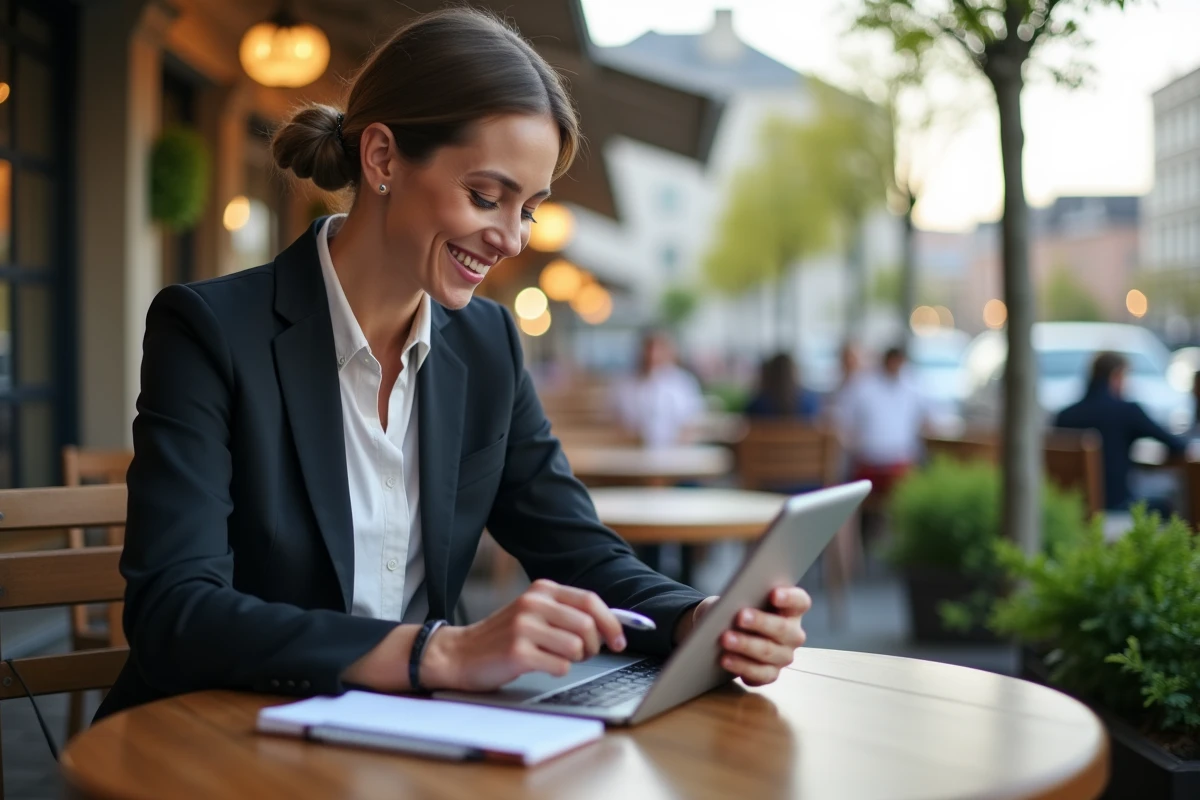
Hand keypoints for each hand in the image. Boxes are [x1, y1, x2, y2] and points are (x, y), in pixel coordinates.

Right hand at [421, 579, 625, 691]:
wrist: (459, 654)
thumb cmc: (503, 637)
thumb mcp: (533, 613)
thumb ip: (566, 613)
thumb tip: (611, 627)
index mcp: (541, 589)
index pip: (590, 600)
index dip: (612, 622)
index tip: (620, 640)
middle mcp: (533, 603)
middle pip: (587, 625)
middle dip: (594, 646)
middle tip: (584, 655)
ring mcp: (524, 627)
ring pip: (576, 647)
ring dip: (574, 660)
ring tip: (555, 658)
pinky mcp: (518, 652)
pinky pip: (560, 666)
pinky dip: (557, 670)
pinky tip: (539, 666)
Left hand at [687, 586, 810, 686]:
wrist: (723, 631)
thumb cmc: (736, 608)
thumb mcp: (735, 597)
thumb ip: (741, 596)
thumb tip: (731, 602)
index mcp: (792, 609)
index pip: (800, 601)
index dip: (789, 597)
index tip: (773, 594)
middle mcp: (793, 634)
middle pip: (783, 629)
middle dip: (761, 622)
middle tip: (740, 617)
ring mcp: (784, 656)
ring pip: (769, 652)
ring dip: (746, 645)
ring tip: (726, 639)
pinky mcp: (771, 674)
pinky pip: (760, 674)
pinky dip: (741, 666)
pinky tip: (725, 659)